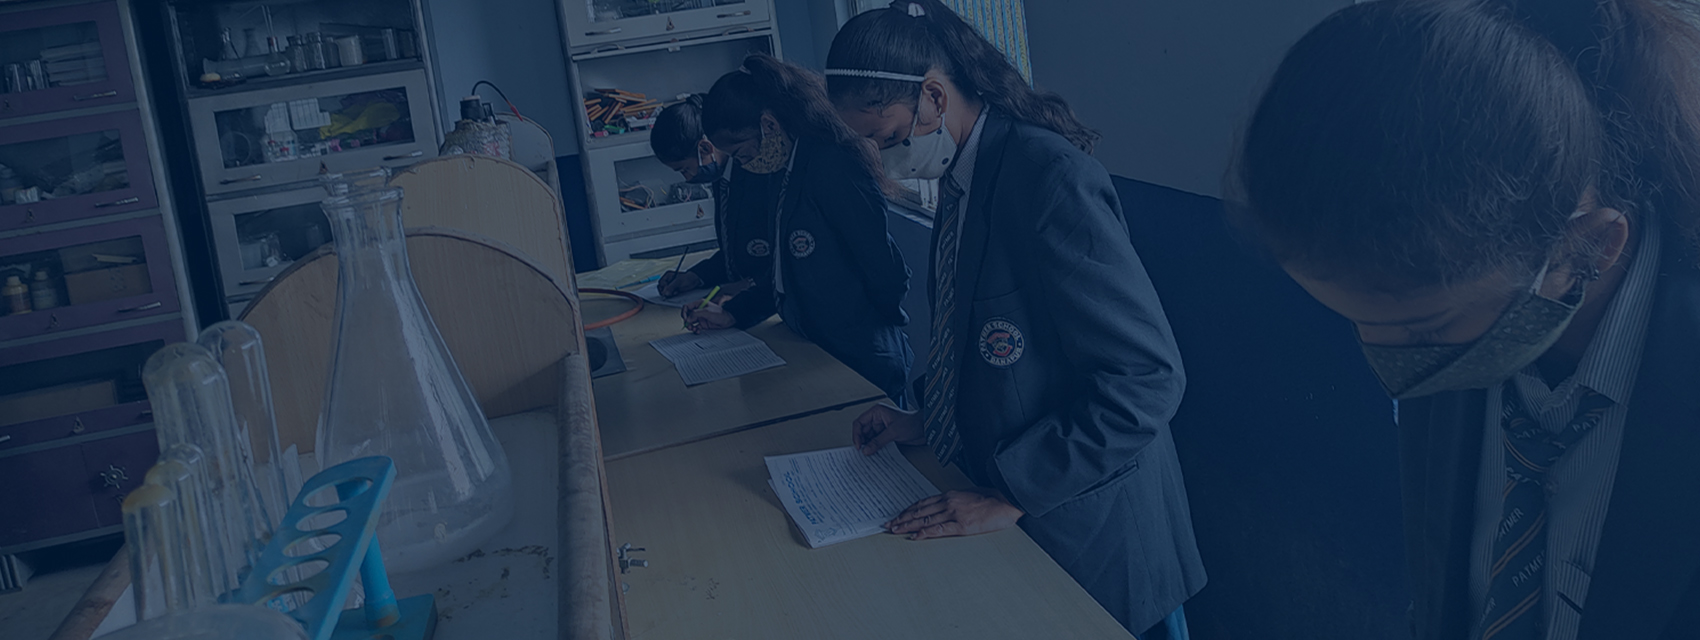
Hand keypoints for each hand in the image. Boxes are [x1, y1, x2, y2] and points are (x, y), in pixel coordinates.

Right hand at [658, 270, 701, 296]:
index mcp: (667, 276)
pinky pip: (670, 294)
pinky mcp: (674, 290)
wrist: (695, 281)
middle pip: (662, 288)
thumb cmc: (688, 278)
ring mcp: (671, 286)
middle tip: (672, 292)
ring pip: (666, 292)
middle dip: (666, 291)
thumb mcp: (679, 282)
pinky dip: (673, 295)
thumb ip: (671, 287)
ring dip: (670, 293)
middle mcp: (668, 280)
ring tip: (676, 292)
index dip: (663, 287)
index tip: (667, 291)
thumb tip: (665, 293)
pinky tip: (677, 292)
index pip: (661, 283)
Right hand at [682, 296, 735, 332]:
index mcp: (699, 304)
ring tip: (693, 329)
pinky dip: (695, 330)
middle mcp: (699, 310)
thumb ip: (696, 314)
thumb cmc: (720, 313)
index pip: (687, 307)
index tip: (685, 318)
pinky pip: (696, 327)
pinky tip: (697, 331)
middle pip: (688, 316)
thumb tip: (687, 318)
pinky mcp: (703, 324)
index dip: (684, 312)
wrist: (728, 320)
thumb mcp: (707, 312)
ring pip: (691, 322)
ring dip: (690, 326)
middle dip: (687, 321)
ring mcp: (701, 317)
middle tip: (688, 325)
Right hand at [851, 403, 924, 454]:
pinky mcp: (886, 435)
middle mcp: (878, 419)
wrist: (925, 429)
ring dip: (868, 445)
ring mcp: (882, 427)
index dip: (856, 434)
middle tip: (863, 451)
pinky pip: (876, 442)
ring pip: (869, 438)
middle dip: (862, 441)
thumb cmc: (913, 422)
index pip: (859, 422)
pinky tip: (874, 452)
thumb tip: (867, 449)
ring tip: (868, 453)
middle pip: (863, 431)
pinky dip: (874, 447)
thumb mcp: (893, 432)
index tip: (858, 445)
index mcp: (877, 412)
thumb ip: (878, 441)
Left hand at [886, 488, 1023, 539]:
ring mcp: (953, 513)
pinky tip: (914, 536)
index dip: (908, 510)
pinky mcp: (961, 525)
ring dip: (907, 526)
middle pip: (919, 511)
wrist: (1007, 500)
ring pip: (924, 520)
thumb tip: (945, 506)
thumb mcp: (969, 494)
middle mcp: (948, 502)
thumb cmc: (992, 497)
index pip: (922, 503)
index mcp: (950, 495)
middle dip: (901, 518)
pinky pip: (938, 530)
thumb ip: (955, 500)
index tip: (897, 515)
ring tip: (894, 530)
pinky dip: (924, 533)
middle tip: (887, 524)